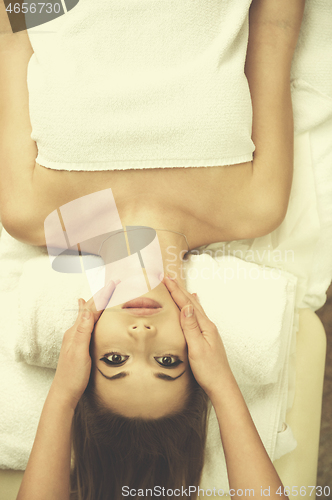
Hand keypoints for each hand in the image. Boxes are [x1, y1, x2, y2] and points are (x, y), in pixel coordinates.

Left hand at [50, 280, 118, 409]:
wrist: (64, 394)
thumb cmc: (72, 376)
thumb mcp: (79, 353)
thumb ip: (82, 331)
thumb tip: (85, 307)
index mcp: (76, 331)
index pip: (92, 309)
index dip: (103, 295)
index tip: (114, 283)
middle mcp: (75, 332)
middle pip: (89, 308)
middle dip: (102, 295)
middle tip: (114, 283)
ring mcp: (76, 338)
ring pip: (89, 315)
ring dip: (98, 303)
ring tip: (106, 292)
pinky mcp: (79, 345)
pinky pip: (88, 324)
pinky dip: (93, 315)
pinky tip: (87, 312)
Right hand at [163, 276, 231, 397]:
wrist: (221, 385)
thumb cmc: (209, 370)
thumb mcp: (196, 349)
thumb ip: (191, 327)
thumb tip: (187, 306)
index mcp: (204, 326)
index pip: (187, 304)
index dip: (176, 291)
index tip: (166, 279)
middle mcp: (208, 326)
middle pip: (191, 303)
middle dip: (179, 290)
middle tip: (169, 278)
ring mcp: (208, 332)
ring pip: (194, 308)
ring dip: (185, 296)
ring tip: (179, 287)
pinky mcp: (206, 338)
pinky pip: (197, 317)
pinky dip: (192, 308)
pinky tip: (193, 307)